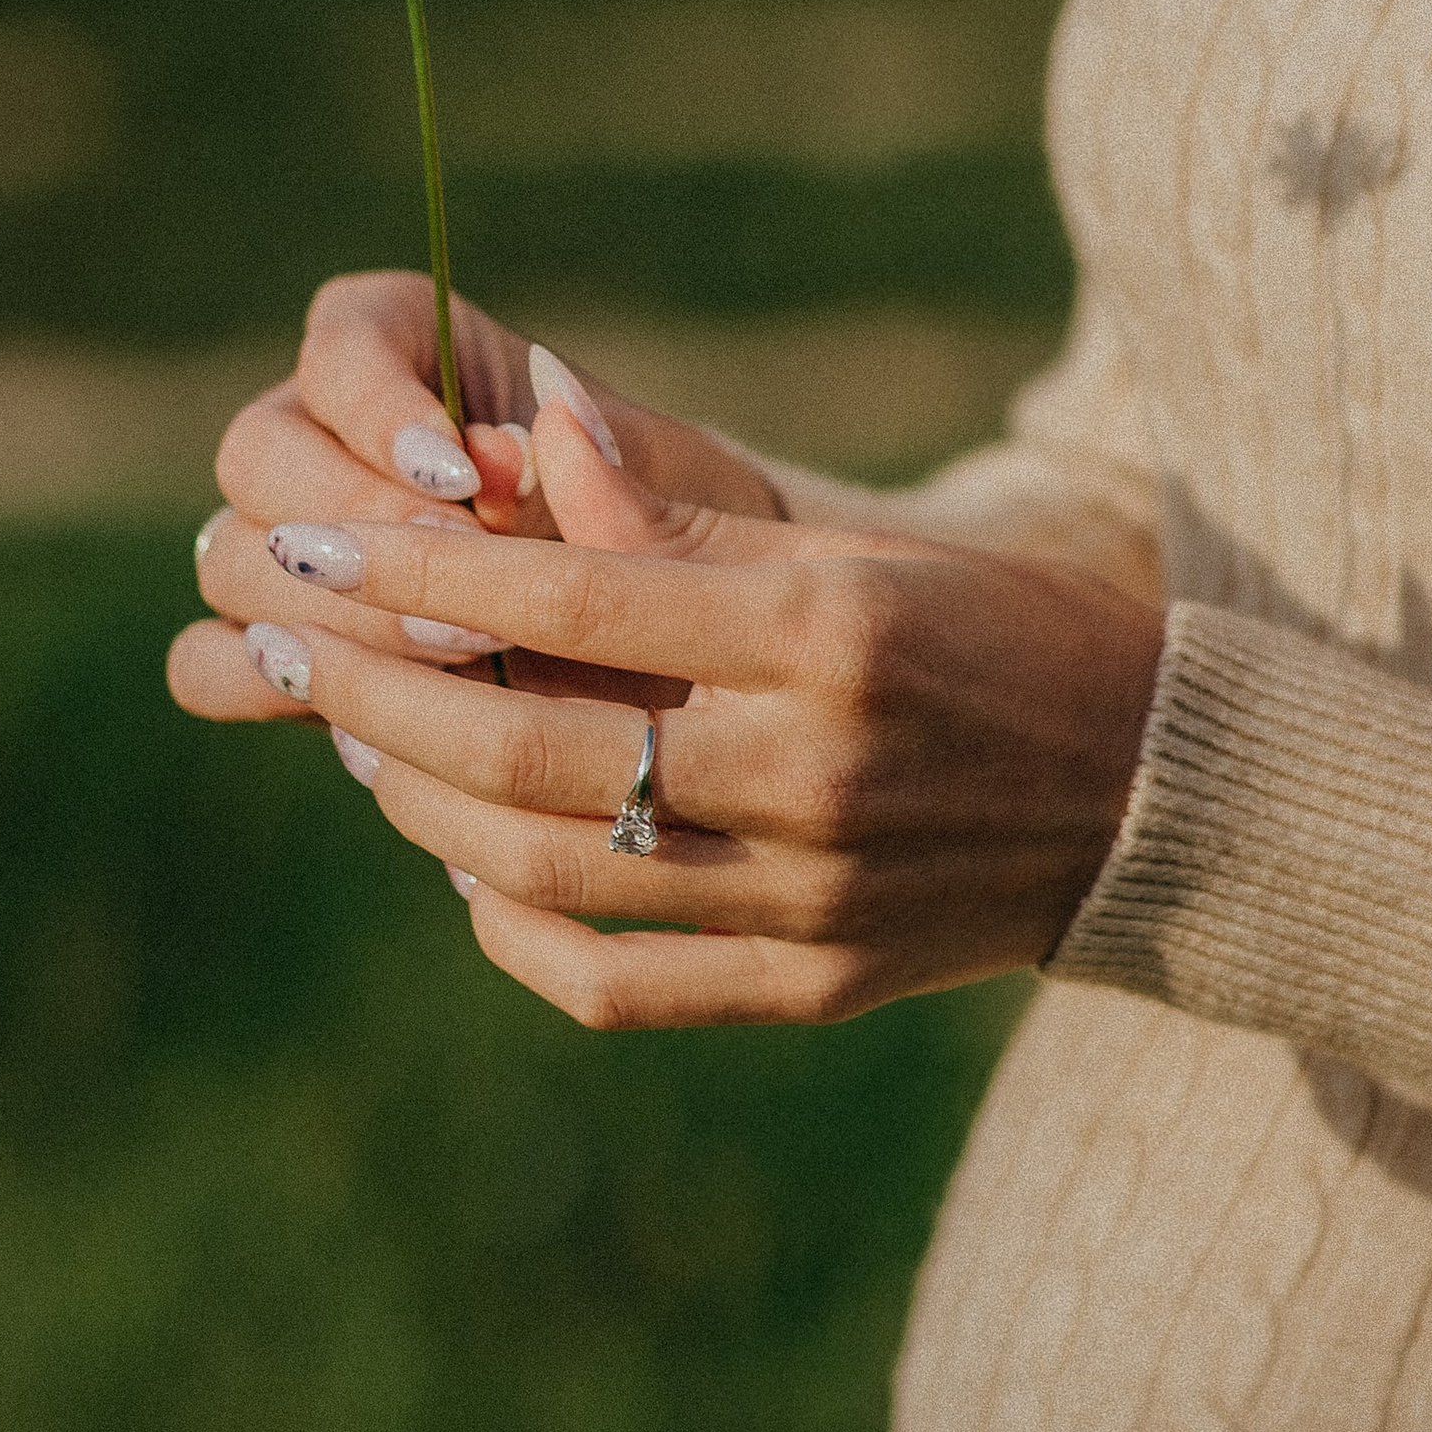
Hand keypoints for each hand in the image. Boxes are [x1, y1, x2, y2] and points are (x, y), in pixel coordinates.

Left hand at [172, 381, 1167, 1025]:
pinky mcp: (809, 988)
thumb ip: (686, 515)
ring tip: (357, 727)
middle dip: (375, 688)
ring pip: (542, 868)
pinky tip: (467, 855)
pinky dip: (511, 920)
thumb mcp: (855, 545)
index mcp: (827, 634)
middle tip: (281, 633)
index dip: (421, 570)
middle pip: (527, 747)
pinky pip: (609, 976)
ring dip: (419, 797)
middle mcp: (810, 773)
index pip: (572, 597)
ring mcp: (808, 900)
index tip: (316, 538)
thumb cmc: (995, 629)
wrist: (1150, 794)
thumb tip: (534, 443)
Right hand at [174, 268, 788, 701]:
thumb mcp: (674, 485)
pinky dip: (269, 686)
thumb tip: (545, 422)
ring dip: (327, 614)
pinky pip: (208, 661)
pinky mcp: (273, 642)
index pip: (344, 345)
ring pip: (232, 559)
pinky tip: (370, 718)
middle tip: (466, 592)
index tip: (465, 475)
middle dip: (362, 527)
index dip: (383, 409)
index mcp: (403, 341)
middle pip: (262, 453)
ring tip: (449, 659)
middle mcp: (319, 428)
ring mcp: (280, 537)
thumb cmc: (677, 526)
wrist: (675, 634)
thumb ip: (608, 458)